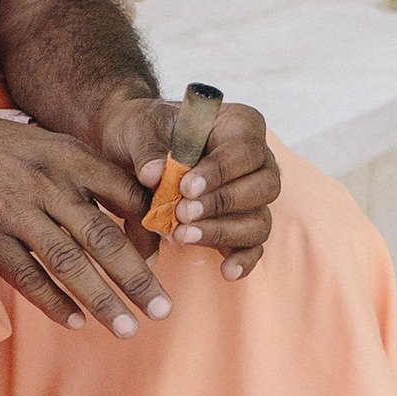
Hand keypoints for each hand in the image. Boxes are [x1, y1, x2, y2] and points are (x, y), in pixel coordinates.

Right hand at [0, 96, 174, 338]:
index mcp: (68, 156)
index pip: (125, 197)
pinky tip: (77, 323)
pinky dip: (54, 303)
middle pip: (103, 239)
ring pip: (69, 264)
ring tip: (128, 328)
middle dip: (139, 279)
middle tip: (165, 310)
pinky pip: (27, 277)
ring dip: (103, 300)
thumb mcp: (43, 144)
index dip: (149, 231)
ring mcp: (15, 211)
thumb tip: (131, 209)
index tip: (168, 257)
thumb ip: (83, 172)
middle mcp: (47, 184)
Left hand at [101, 91, 278, 279]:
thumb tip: (153, 175)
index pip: (245, 149)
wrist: (132, 150)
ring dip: (223, 232)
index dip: (220, 171)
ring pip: (259, 219)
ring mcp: (252, 195)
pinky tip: (225, 270)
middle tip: (182, 212)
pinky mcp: (241, 224)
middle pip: (264, 186)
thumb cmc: (142, 131)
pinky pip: (253, 245)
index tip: (185, 187)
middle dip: (222, 203)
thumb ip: (146, 148)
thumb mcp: (136, 128)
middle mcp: (256, 161)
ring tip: (182, 236)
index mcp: (239, 125)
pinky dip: (242, 259)